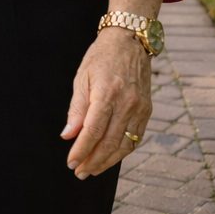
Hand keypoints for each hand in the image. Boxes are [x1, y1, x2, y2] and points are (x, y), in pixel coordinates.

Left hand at [60, 28, 152, 178]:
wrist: (130, 41)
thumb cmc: (101, 57)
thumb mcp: (82, 77)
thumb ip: (76, 109)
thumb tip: (67, 135)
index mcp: (107, 93)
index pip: (93, 130)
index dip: (82, 150)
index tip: (70, 162)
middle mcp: (127, 103)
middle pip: (110, 142)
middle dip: (93, 160)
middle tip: (79, 172)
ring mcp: (140, 108)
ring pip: (125, 144)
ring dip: (108, 161)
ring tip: (92, 169)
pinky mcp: (147, 110)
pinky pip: (136, 137)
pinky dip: (123, 151)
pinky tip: (110, 157)